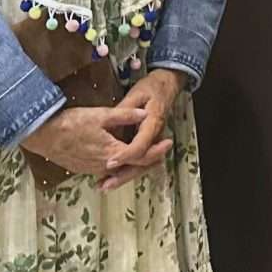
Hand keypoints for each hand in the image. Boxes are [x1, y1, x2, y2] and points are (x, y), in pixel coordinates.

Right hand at [21, 103, 171, 180]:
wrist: (44, 136)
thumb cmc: (71, 124)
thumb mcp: (101, 115)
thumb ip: (125, 116)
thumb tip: (145, 113)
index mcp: (113, 153)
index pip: (142, 157)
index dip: (157, 151)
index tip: (168, 143)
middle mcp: (106, 166)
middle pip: (134, 168)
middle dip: (149, 160)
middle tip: (161, 151)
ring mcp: (94, 170)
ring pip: (121, 170)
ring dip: (134, 164)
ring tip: (146, 154)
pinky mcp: (85, 169)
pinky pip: (108, 170)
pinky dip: (119, 165)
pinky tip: (121, 158)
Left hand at [99, 69, 187, 189]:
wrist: (167, 85)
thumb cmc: (151, 88)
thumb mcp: (136, 94)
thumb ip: (125, 111)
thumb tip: (112, 125)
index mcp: (153, 123)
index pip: (140, 145)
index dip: (125, 156)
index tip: (110, 163)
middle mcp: (155, 136)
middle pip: (142, 162)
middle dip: (124, 175)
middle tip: (106, 184)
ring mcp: (153, 141)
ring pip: (141, 164)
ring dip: (124, 176)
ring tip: (105, 186)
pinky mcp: (148, 142)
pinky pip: (139, 160)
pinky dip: (126, 169)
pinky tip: (111, 176)